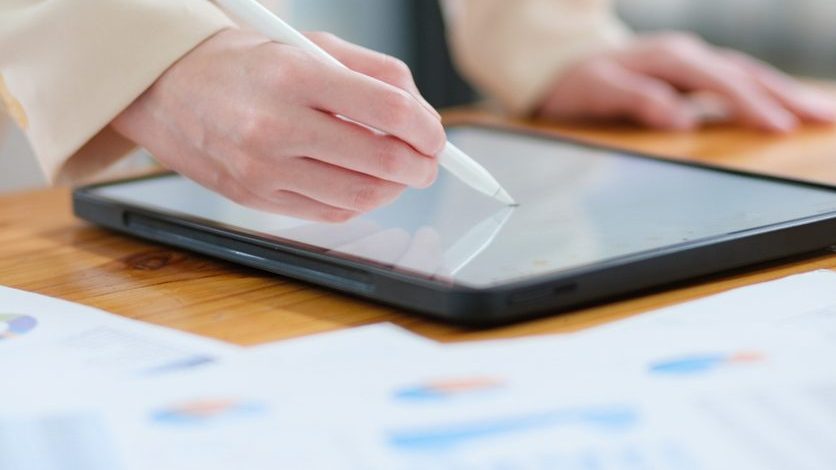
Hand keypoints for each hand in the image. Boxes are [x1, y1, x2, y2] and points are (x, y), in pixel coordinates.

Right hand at [112, 29, 445, 221]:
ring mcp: (264, 169)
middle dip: (420, 166)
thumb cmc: (246, 64)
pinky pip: (330, 213)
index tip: (436, 136)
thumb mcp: (310, 45)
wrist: (168, 88)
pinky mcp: (255, 198)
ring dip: (394, 188)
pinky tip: (361, 183)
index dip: (427, 128)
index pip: (388, 109)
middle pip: (381, 160)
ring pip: (360, 195)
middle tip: (428, 162)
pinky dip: (359, 202)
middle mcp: (278, 125)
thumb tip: (422, 116)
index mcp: (296, 75)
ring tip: (397, 172)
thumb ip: (374, 74)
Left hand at [537, 33, 835, 131]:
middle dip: (787, 96)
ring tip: (823, 114)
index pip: (720, 81)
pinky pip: (736, 80)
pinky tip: (786, 105)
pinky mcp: (691, 73)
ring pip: (747, 74)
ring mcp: (690, 62)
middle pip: (745, 74)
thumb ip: (637, 100)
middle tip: (825, 119)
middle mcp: (685, 55)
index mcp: (668, 59)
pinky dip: (765, 92)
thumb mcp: (596, 92)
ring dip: (785, 93)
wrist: (559, 67)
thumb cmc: (576, 84)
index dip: (751, 104)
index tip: (780, 128)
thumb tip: (681, 118)